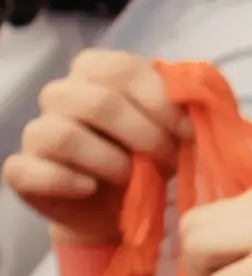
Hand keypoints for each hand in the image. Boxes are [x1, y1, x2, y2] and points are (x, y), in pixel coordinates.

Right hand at [2, 48, 184, 248]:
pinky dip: (69, 182)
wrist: (122, 206)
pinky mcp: (23, 170)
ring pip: (65, 136)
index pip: (123, 69)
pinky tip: (91, 188)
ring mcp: (36, 131)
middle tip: (169, 160)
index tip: (190, 132)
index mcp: (95, 71)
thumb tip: (205, 101)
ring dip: (112, 162)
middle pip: (98, 103)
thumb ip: (188, 107)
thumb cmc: (149, 156)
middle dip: (146, 136)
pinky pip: (33, 170)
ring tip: (133, 177)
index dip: (161, 101)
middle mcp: (60, 94)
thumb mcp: (176, 128)